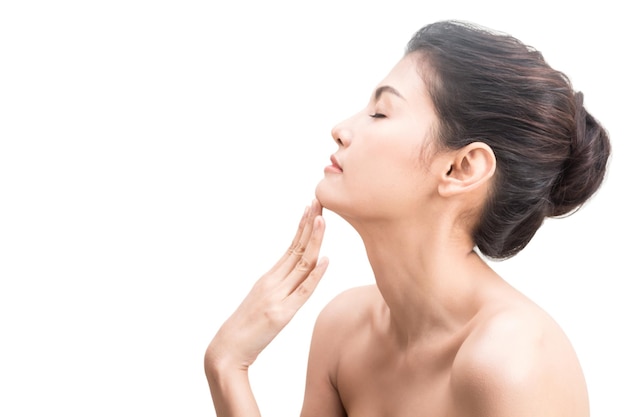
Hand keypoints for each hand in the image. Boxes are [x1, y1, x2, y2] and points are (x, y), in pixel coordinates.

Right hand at [205, 199, 328, 371]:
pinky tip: (326, 260)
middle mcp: (272, 282)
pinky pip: (302, 292)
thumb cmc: (246, 329)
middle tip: (319, 200)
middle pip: (296, 248)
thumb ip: (281, 288)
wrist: (227, 350)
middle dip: (310, 223)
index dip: (304, 226)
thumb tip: (301, 277)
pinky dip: (315, 276)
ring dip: (313, 240)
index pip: (292, 246)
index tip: (313, 207)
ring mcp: (276, 296)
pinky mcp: (281, 314)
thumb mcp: (264, 302)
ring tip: (323, 219)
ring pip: (300, 264)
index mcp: (269, 278)